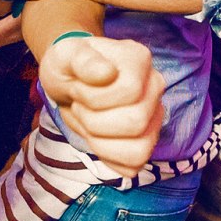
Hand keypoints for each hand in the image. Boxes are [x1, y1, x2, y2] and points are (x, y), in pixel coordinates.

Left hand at [39, 34, 163, 177]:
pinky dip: (108, 157)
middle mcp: (155, 87)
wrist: (70, 81)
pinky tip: (97, 137)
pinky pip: (133, 165)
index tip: (78, 88)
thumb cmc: (68, 66)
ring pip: (138, 149)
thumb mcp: (65, 55)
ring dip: (100, 142)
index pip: (130, 90)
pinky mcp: (147, 142)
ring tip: (88, 122)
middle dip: (94, 120)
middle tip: (80, 107)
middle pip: (136, 122)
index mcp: (140, 59)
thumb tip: (106, 73)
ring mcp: (154, 116)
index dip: (95, 97)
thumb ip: (83, 60)